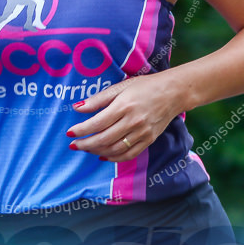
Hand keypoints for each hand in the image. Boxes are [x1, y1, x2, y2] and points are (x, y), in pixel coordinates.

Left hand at [66, 74, 182, 161]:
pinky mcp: (149, 140)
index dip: (81, 130)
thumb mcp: (121, 86)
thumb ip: (99, 99)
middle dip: (85, 144)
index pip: (97, 123)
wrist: (173, 92)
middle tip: (74, 144)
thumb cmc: (145, 86)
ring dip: (97, 151)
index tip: (70, 133)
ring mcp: (142, 133)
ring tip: (86, 149)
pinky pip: (129, 154)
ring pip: (115, 149)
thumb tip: (77, 108)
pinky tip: (103, 155)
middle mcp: (133, 121)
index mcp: (124, 106)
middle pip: (104, 139)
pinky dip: (114, 158)